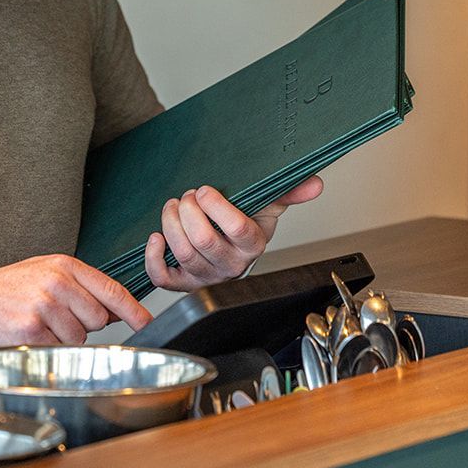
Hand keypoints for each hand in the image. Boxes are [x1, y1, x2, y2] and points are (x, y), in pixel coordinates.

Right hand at [0, 255, 153, 344]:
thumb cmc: (12, 289)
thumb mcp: (47, 274)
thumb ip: (82, 288)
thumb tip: (118, 310)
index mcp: (64, 266)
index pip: (110, 289)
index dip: (133, 310)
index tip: (146, 322)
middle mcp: (57, 283)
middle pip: (99, 318)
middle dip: (84, 324)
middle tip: (58, 316)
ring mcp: (45, 307)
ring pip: (80, 337)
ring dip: (65, 337)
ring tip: (41, 323)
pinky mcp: (32, 331)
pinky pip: (60, 348)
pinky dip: (49, 346)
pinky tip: (32, 333)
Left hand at [143, 176, 323, 291]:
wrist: (230, 249)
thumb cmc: (245, 224)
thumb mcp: (267, 206)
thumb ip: (289, 192)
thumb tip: (314, 183)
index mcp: (252, 245)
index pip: (236, 228)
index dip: (216, 206)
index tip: (205, 190)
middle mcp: (230, 265)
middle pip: (203, 240)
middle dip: (188, 212)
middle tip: (186, 196)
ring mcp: (206, 276)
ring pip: (182, 253)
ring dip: (170, 224)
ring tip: (173, 207)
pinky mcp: (183, 283)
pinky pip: (163, 278)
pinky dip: (153, 257)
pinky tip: (156, 237)